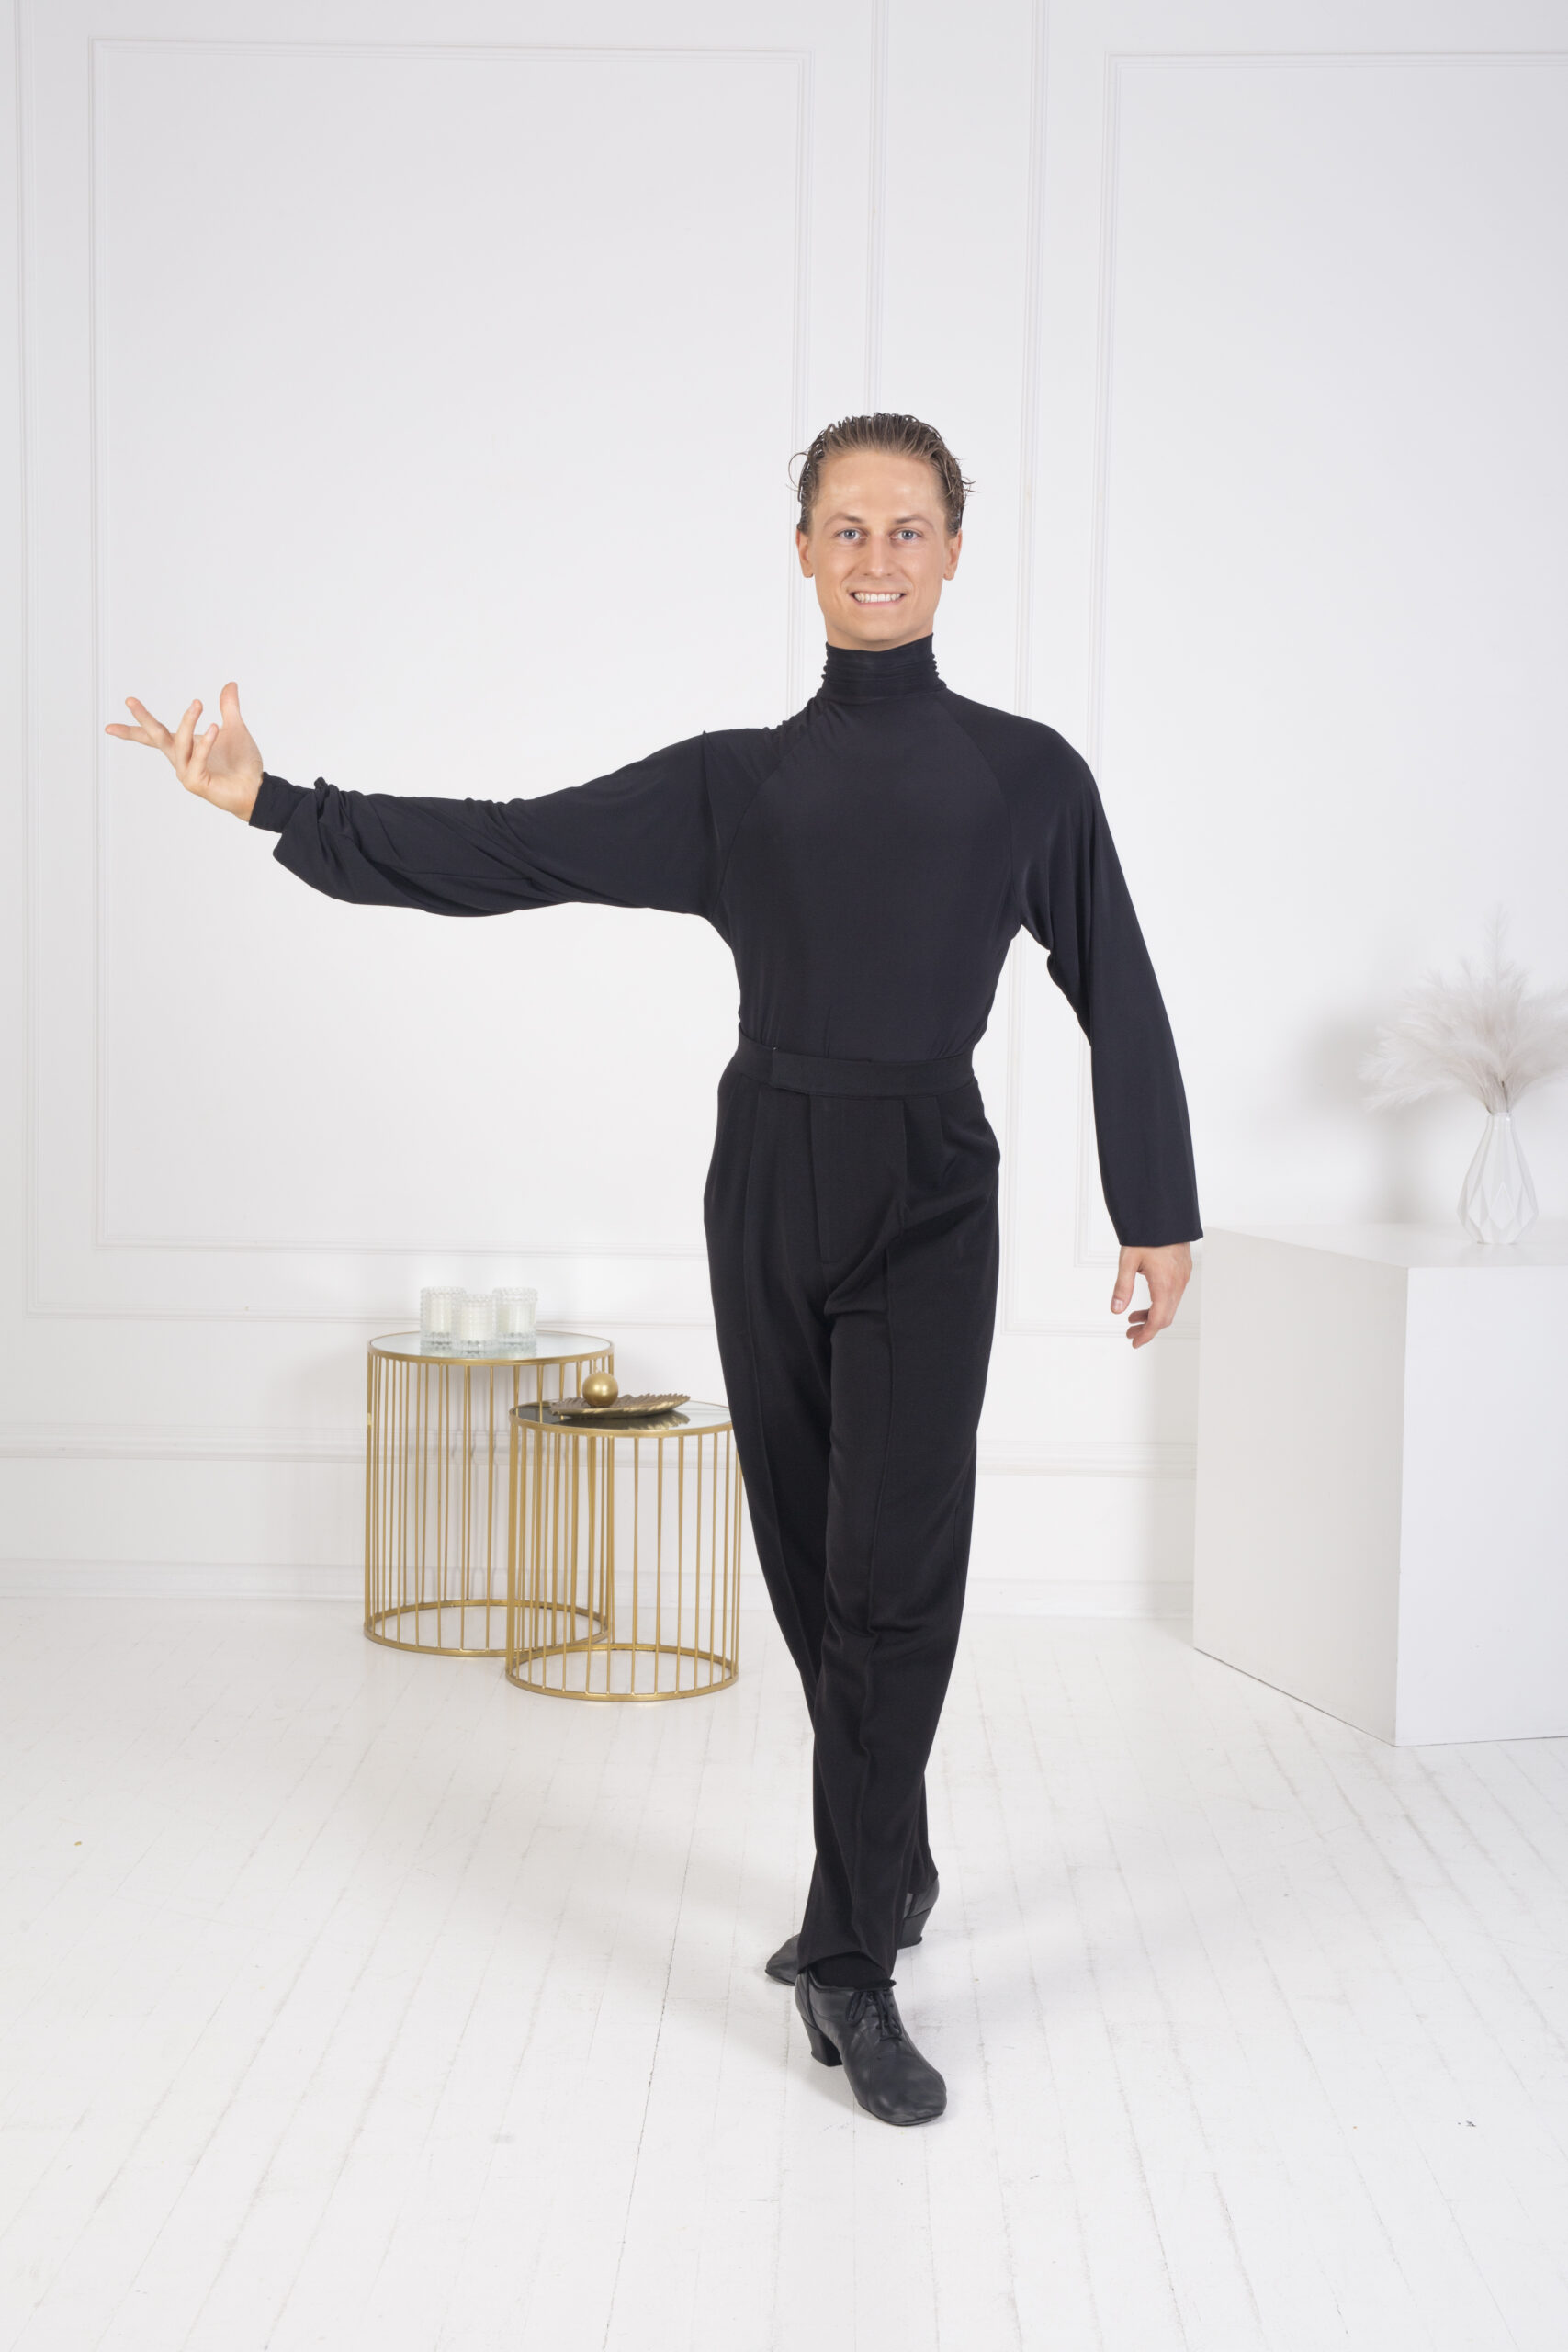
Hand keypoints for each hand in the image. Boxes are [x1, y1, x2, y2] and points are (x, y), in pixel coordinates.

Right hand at [104, 680, 263, 820]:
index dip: (133, 728)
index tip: (109, 726)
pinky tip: (214, 727)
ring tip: (197, 704)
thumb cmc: (243, 764)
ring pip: (179, 744)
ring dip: (186, 722)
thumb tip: (230, 684)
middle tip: (130, 700)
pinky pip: (197, 759)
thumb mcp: (235, 728)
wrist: (257, 789)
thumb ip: (229, 707)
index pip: (154, 736)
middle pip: (156, 737)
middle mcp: (180, 760)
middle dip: (143, 719)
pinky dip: (205, 743)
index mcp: (184, 747)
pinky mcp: (196, 783)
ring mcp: (186, 772)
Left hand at [1111, 1241, 1191, 1347]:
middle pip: (1165, 1317)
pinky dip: (1161, 1303)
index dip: (1146, 1335)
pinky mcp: (1183, 1271)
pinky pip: (1174, 1295)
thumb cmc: (1147, 1234)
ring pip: (1170, 1306)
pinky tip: (1147, 1299)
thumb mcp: (1128, 1261)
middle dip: (1147, 1328)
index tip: (1134, 1342)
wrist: (1165, 1214)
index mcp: (1165, 1285)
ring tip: (1133, 1317)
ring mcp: (1183, 1277)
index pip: (1157, 1320)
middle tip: (1130, 1332)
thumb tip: (1116, 1309)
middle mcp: (1178, 1284)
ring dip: (1153, 1315)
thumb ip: (1122, 1287)